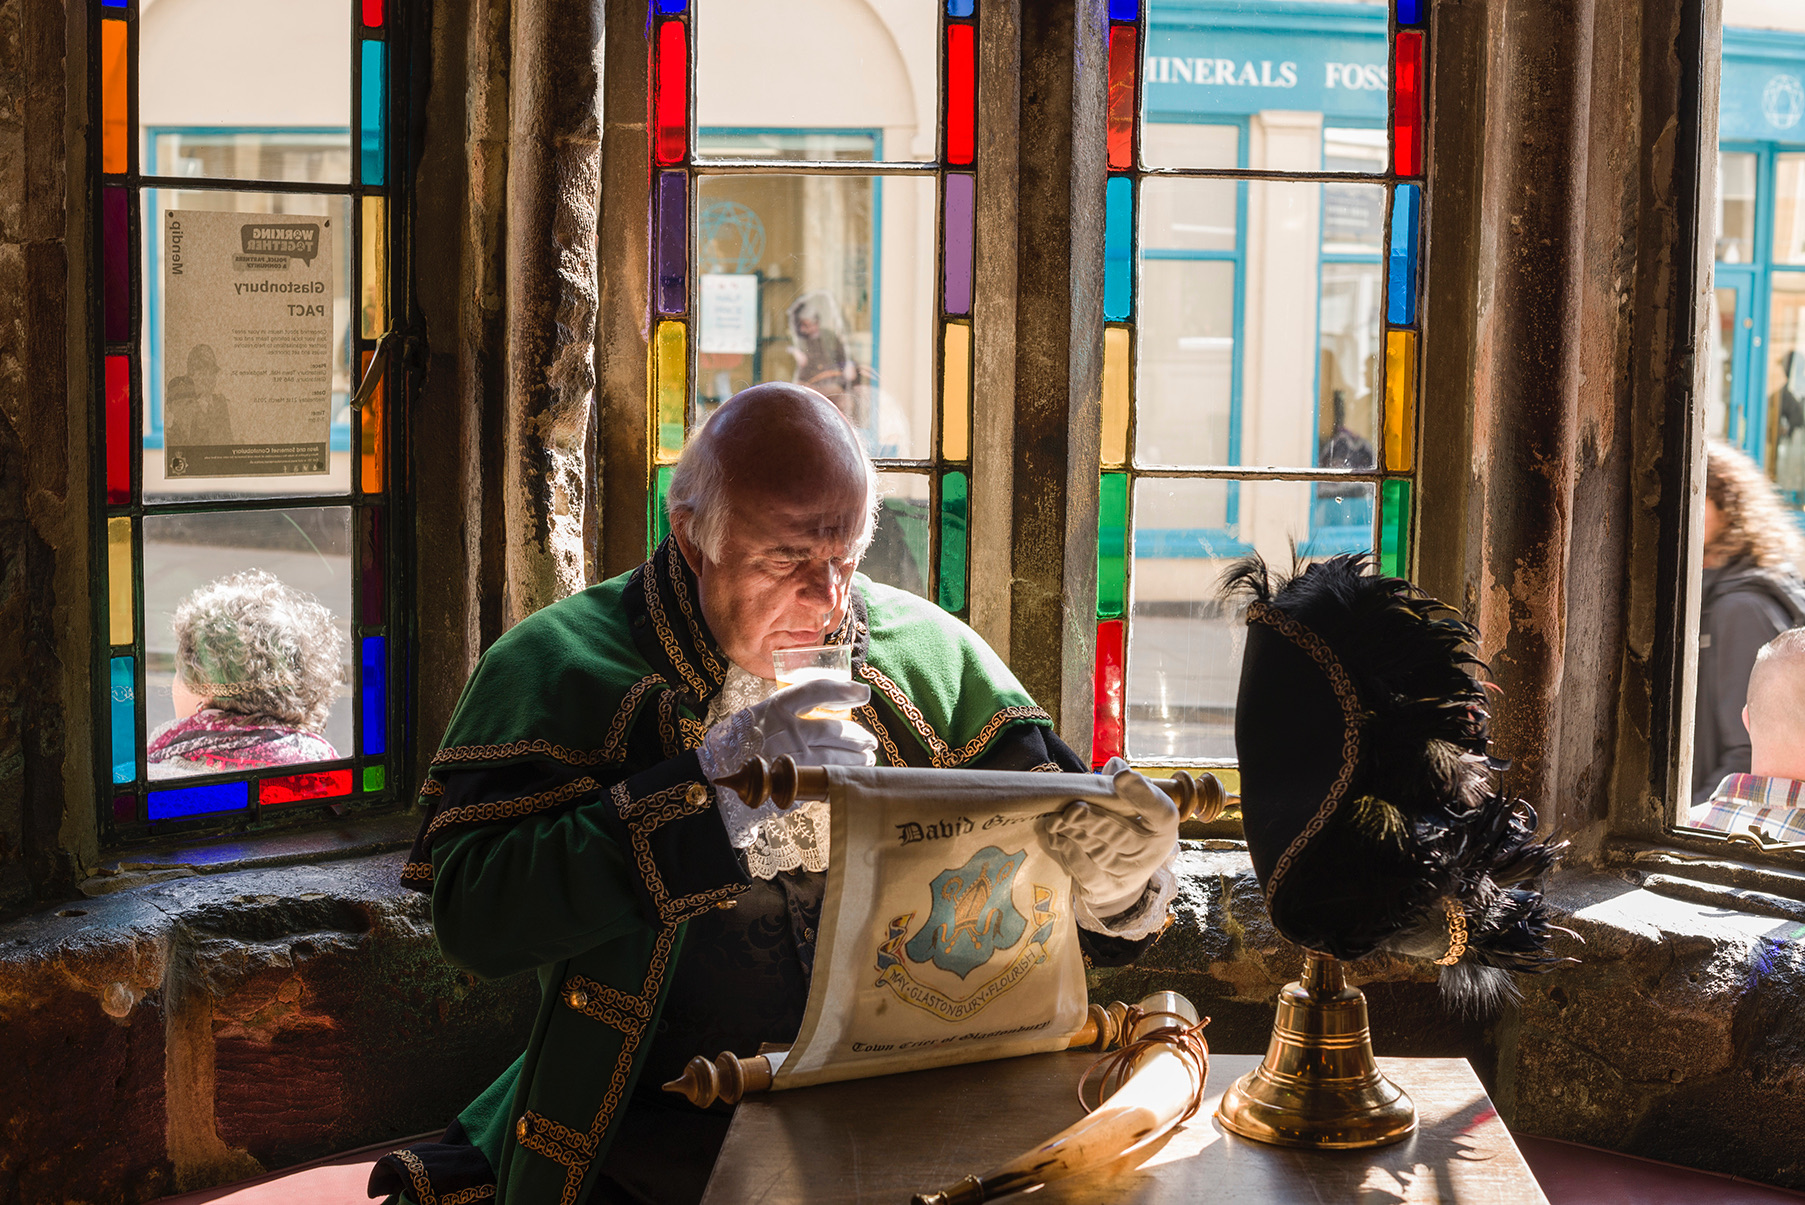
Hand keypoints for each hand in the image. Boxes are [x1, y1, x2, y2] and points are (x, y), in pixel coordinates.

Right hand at [698, 678, 876, 798]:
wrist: (714, 779)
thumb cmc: (735, 745)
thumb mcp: (755, 717)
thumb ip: (784, 712)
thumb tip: (822, 708)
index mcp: (775, 707)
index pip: (818, 690)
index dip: (845, 690)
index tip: (863, 694)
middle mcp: (786, 730)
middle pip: (835, 729)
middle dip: (858, 735)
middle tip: (870, 740)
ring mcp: (791, 758)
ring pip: (836, 755)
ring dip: (857, 757)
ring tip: (867, 758)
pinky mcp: (793, 782)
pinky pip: (828, 777)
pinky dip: (844, 775)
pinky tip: (851, 775)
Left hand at [1036, 757, 1178, 917]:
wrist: (1127, 870)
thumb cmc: (1131, 825)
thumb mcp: (1136, 804)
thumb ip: (1124, 784)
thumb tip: (1114, 766)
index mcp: (1163, 825)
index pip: (1159, 810)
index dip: (1142, 793)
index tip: (1122, 775)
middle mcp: (1150, 853)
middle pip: (1122, 836)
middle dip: (1095, 820)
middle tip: (1074, 809)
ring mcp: (1127, 875)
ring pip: (1097, 852)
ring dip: (1074, 834)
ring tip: (1056, 820)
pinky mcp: (1104, 889)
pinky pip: (1084, 871)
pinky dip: (1068, 852)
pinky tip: (1055, 836)